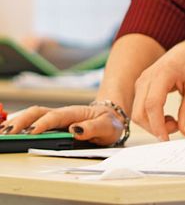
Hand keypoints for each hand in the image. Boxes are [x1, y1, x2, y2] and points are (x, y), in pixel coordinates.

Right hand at [1, 104, 123, 145]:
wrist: (112, 117)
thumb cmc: (109, 122)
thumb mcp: (108, 126)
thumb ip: (93, 128)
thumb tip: (75, 129)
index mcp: (75, 113)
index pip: (56, 117)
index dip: (42, 124)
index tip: (31, 133)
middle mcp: (63, 113)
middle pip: (38, 112)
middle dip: (21, 121)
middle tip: (7, 133)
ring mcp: (56, 117)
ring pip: (33, 115)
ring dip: (17, 121)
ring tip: (2, 131)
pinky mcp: (53, 123)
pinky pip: (33, 120)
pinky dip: (20, 122)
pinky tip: (8, 128)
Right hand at [132, 35, 184, 140]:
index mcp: (163, 72)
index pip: (152, 104)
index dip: (157, 125)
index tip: (167, 140)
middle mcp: (147, 76)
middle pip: (140, 112)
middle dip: (156, 127)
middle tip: (177, 127)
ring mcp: (142, 81)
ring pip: (137, 112)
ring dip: (153, 124)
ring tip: (175, 121)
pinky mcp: (142, 87)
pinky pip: (140, 108)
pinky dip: (151, 118)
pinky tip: (166, 116)